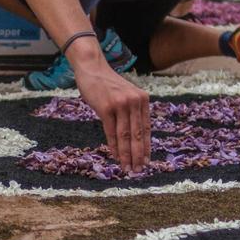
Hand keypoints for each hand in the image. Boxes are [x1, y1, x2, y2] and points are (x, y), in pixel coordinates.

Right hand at [74, 56, 149, 173]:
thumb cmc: (107, 85)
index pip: (146, 129)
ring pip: (125, 135)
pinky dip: (114, 146)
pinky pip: (111, 131)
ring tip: (127, 168)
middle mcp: (134, 101)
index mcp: (142, 100)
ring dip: (126, 154)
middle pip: (137, 134)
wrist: (92, 68)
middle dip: (138, 155)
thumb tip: (135, 137)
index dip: (146, 147)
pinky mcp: (106, 107)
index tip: (146, 162)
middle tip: (138, 170)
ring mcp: (120, 104)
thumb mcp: (126, 95)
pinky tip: (116, 156)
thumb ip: (132, 112)